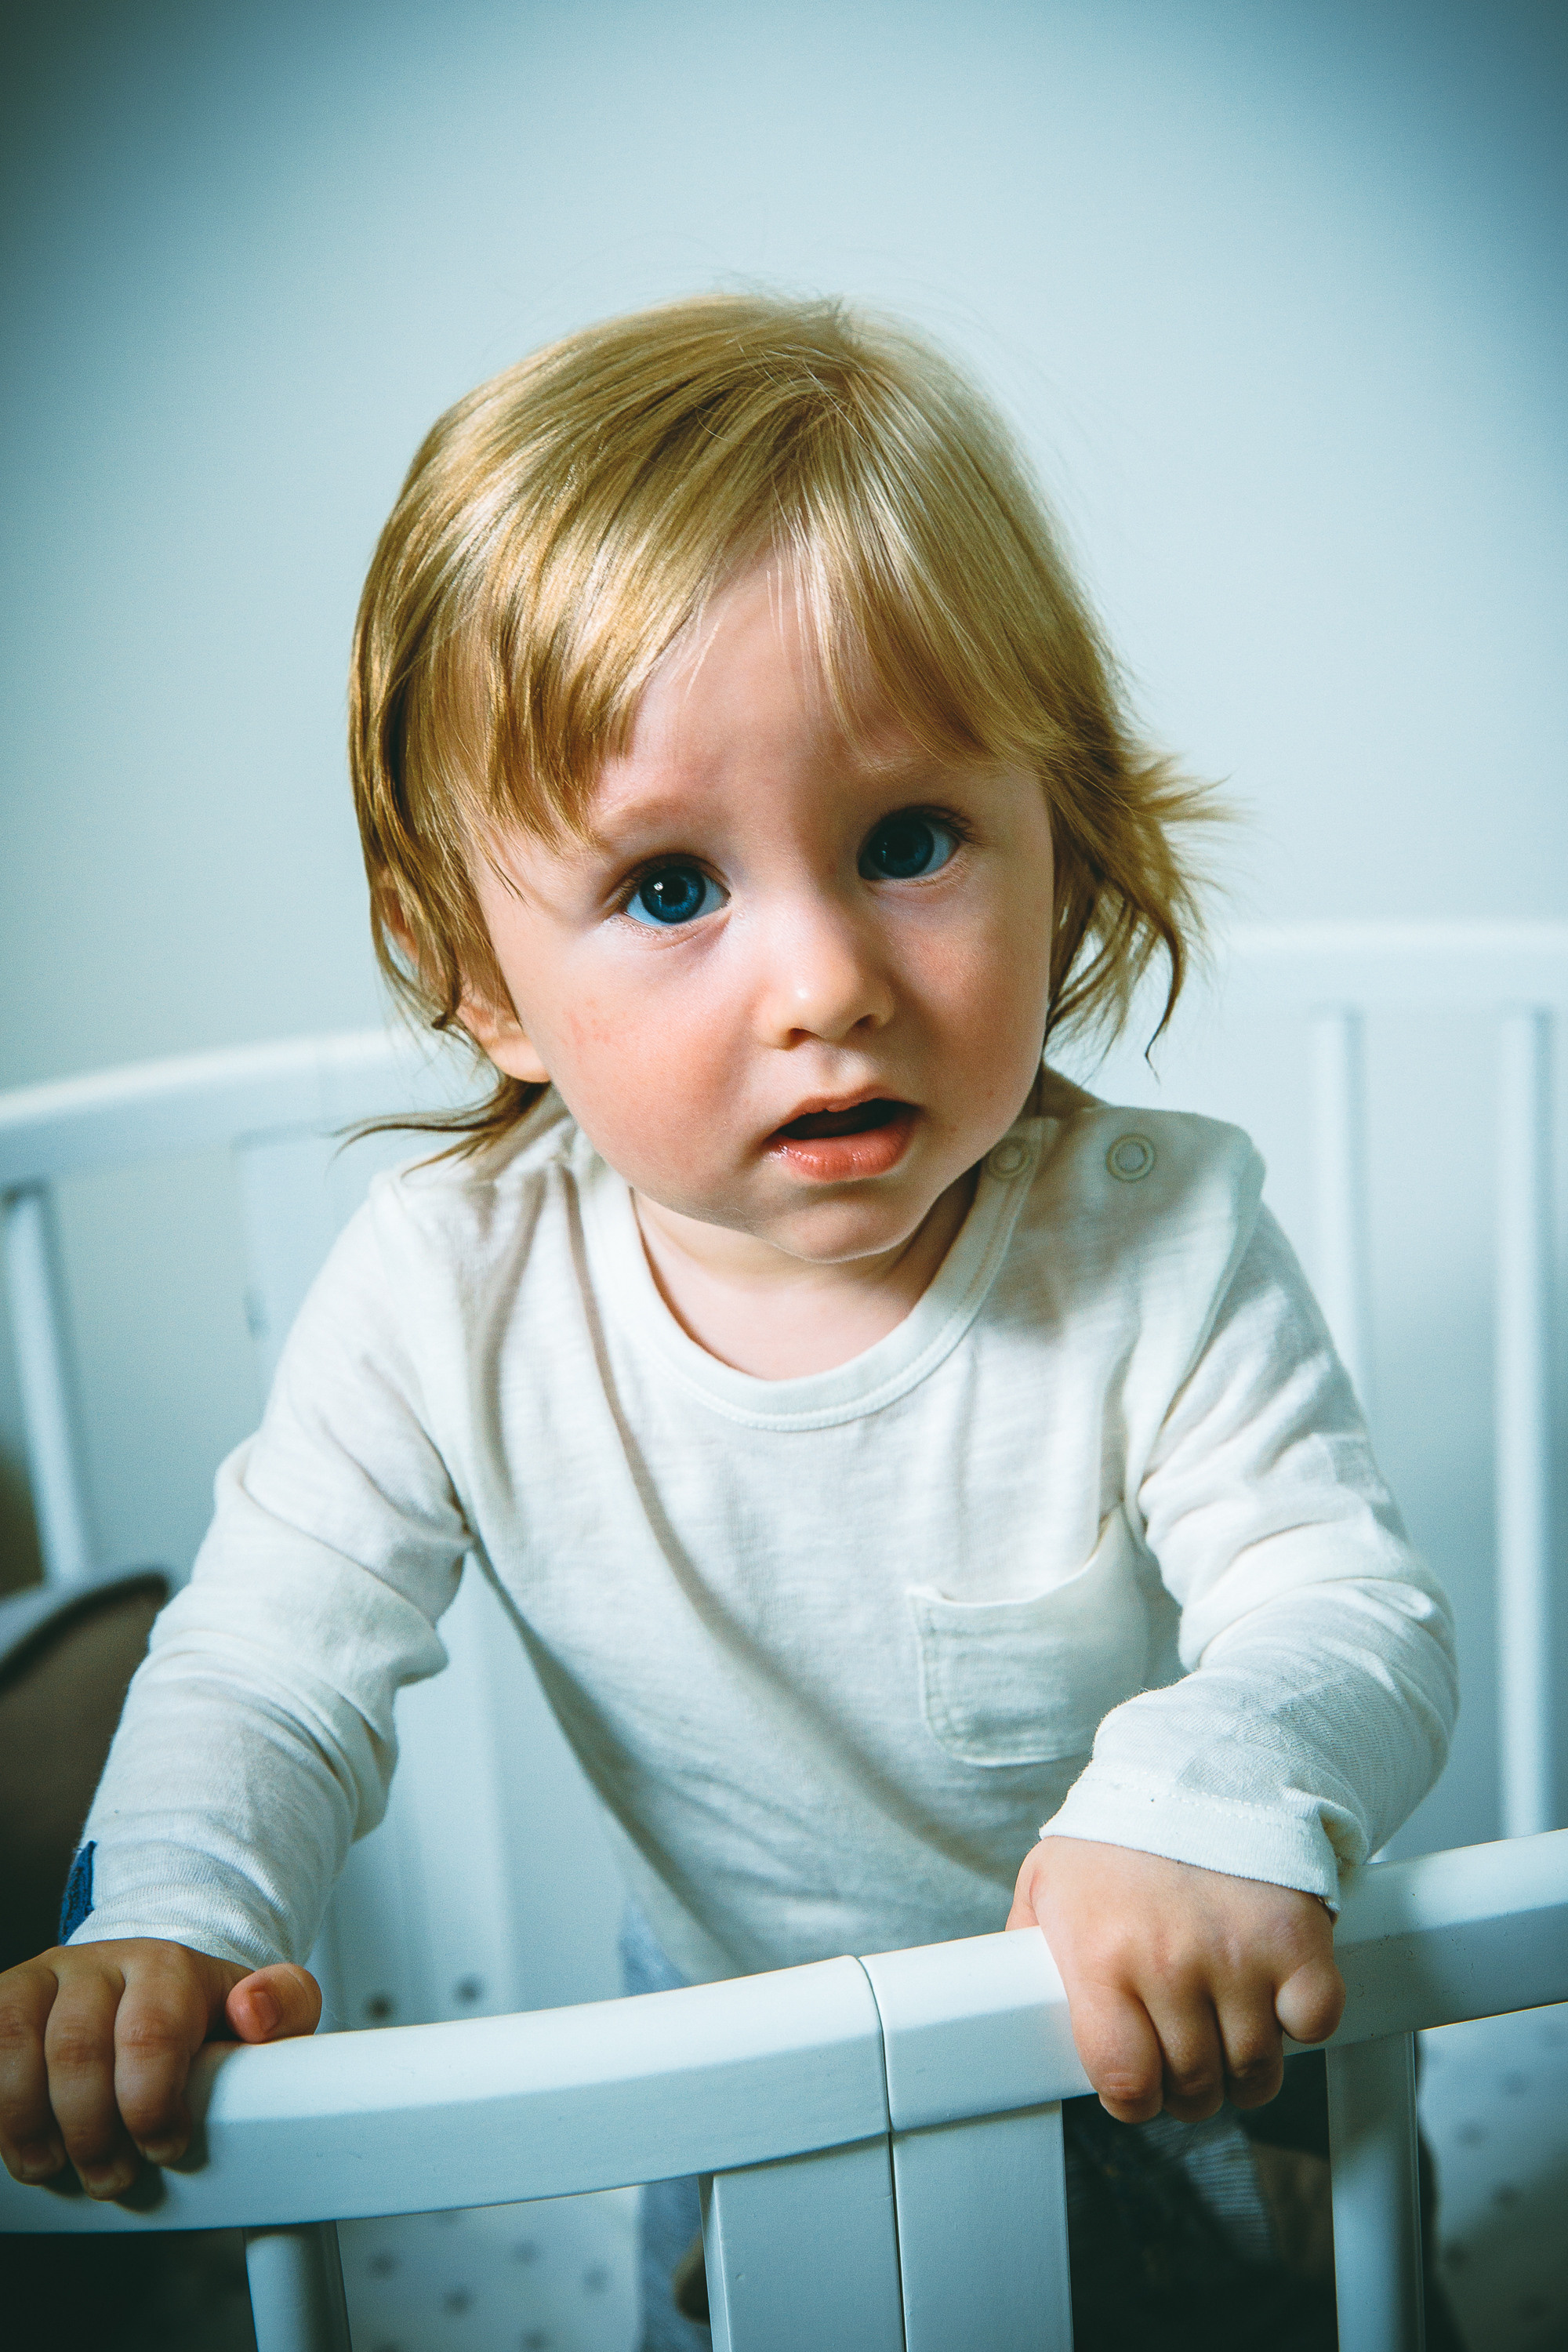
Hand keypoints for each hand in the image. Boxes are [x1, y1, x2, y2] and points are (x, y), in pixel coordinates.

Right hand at [0, 1939, 319, 2198]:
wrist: (147, 1983)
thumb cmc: (201, 2015)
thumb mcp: (264, 2008)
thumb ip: (285, 2006)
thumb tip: (253, 2014)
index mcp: (166, 1966)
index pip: (150, 2031)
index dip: (150, 2103)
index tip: (165, 2144)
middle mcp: (99, 1964)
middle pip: (77, 2050)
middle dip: (92, 2131)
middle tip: (112, 2177)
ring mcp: (43, 1979)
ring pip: (14, 2043)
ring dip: (27, 2121)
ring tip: (52, 2165)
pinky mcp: (3, 2000)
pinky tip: (9, 2137)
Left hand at [1007, 1837, 1343, 2122]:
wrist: (1203, 1764)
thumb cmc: (1122, 1830)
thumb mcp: (1050, 1882)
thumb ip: (1032, 1950)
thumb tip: (1012, 2003)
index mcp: (1101, 1956)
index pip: (1124, 2081)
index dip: (1134, 2099)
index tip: (1140, 2086)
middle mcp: (1170, 1964)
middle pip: (1194, 2085)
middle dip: (1189, 2087)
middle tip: (1187, 2058)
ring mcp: (1238, 1957)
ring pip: (1255, 2071)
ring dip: (1245, 2066)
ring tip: (1228, 2029)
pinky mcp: (1298, 1943)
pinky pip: (1311, 2027)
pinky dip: (1300, 2023)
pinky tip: (1273, 1994)